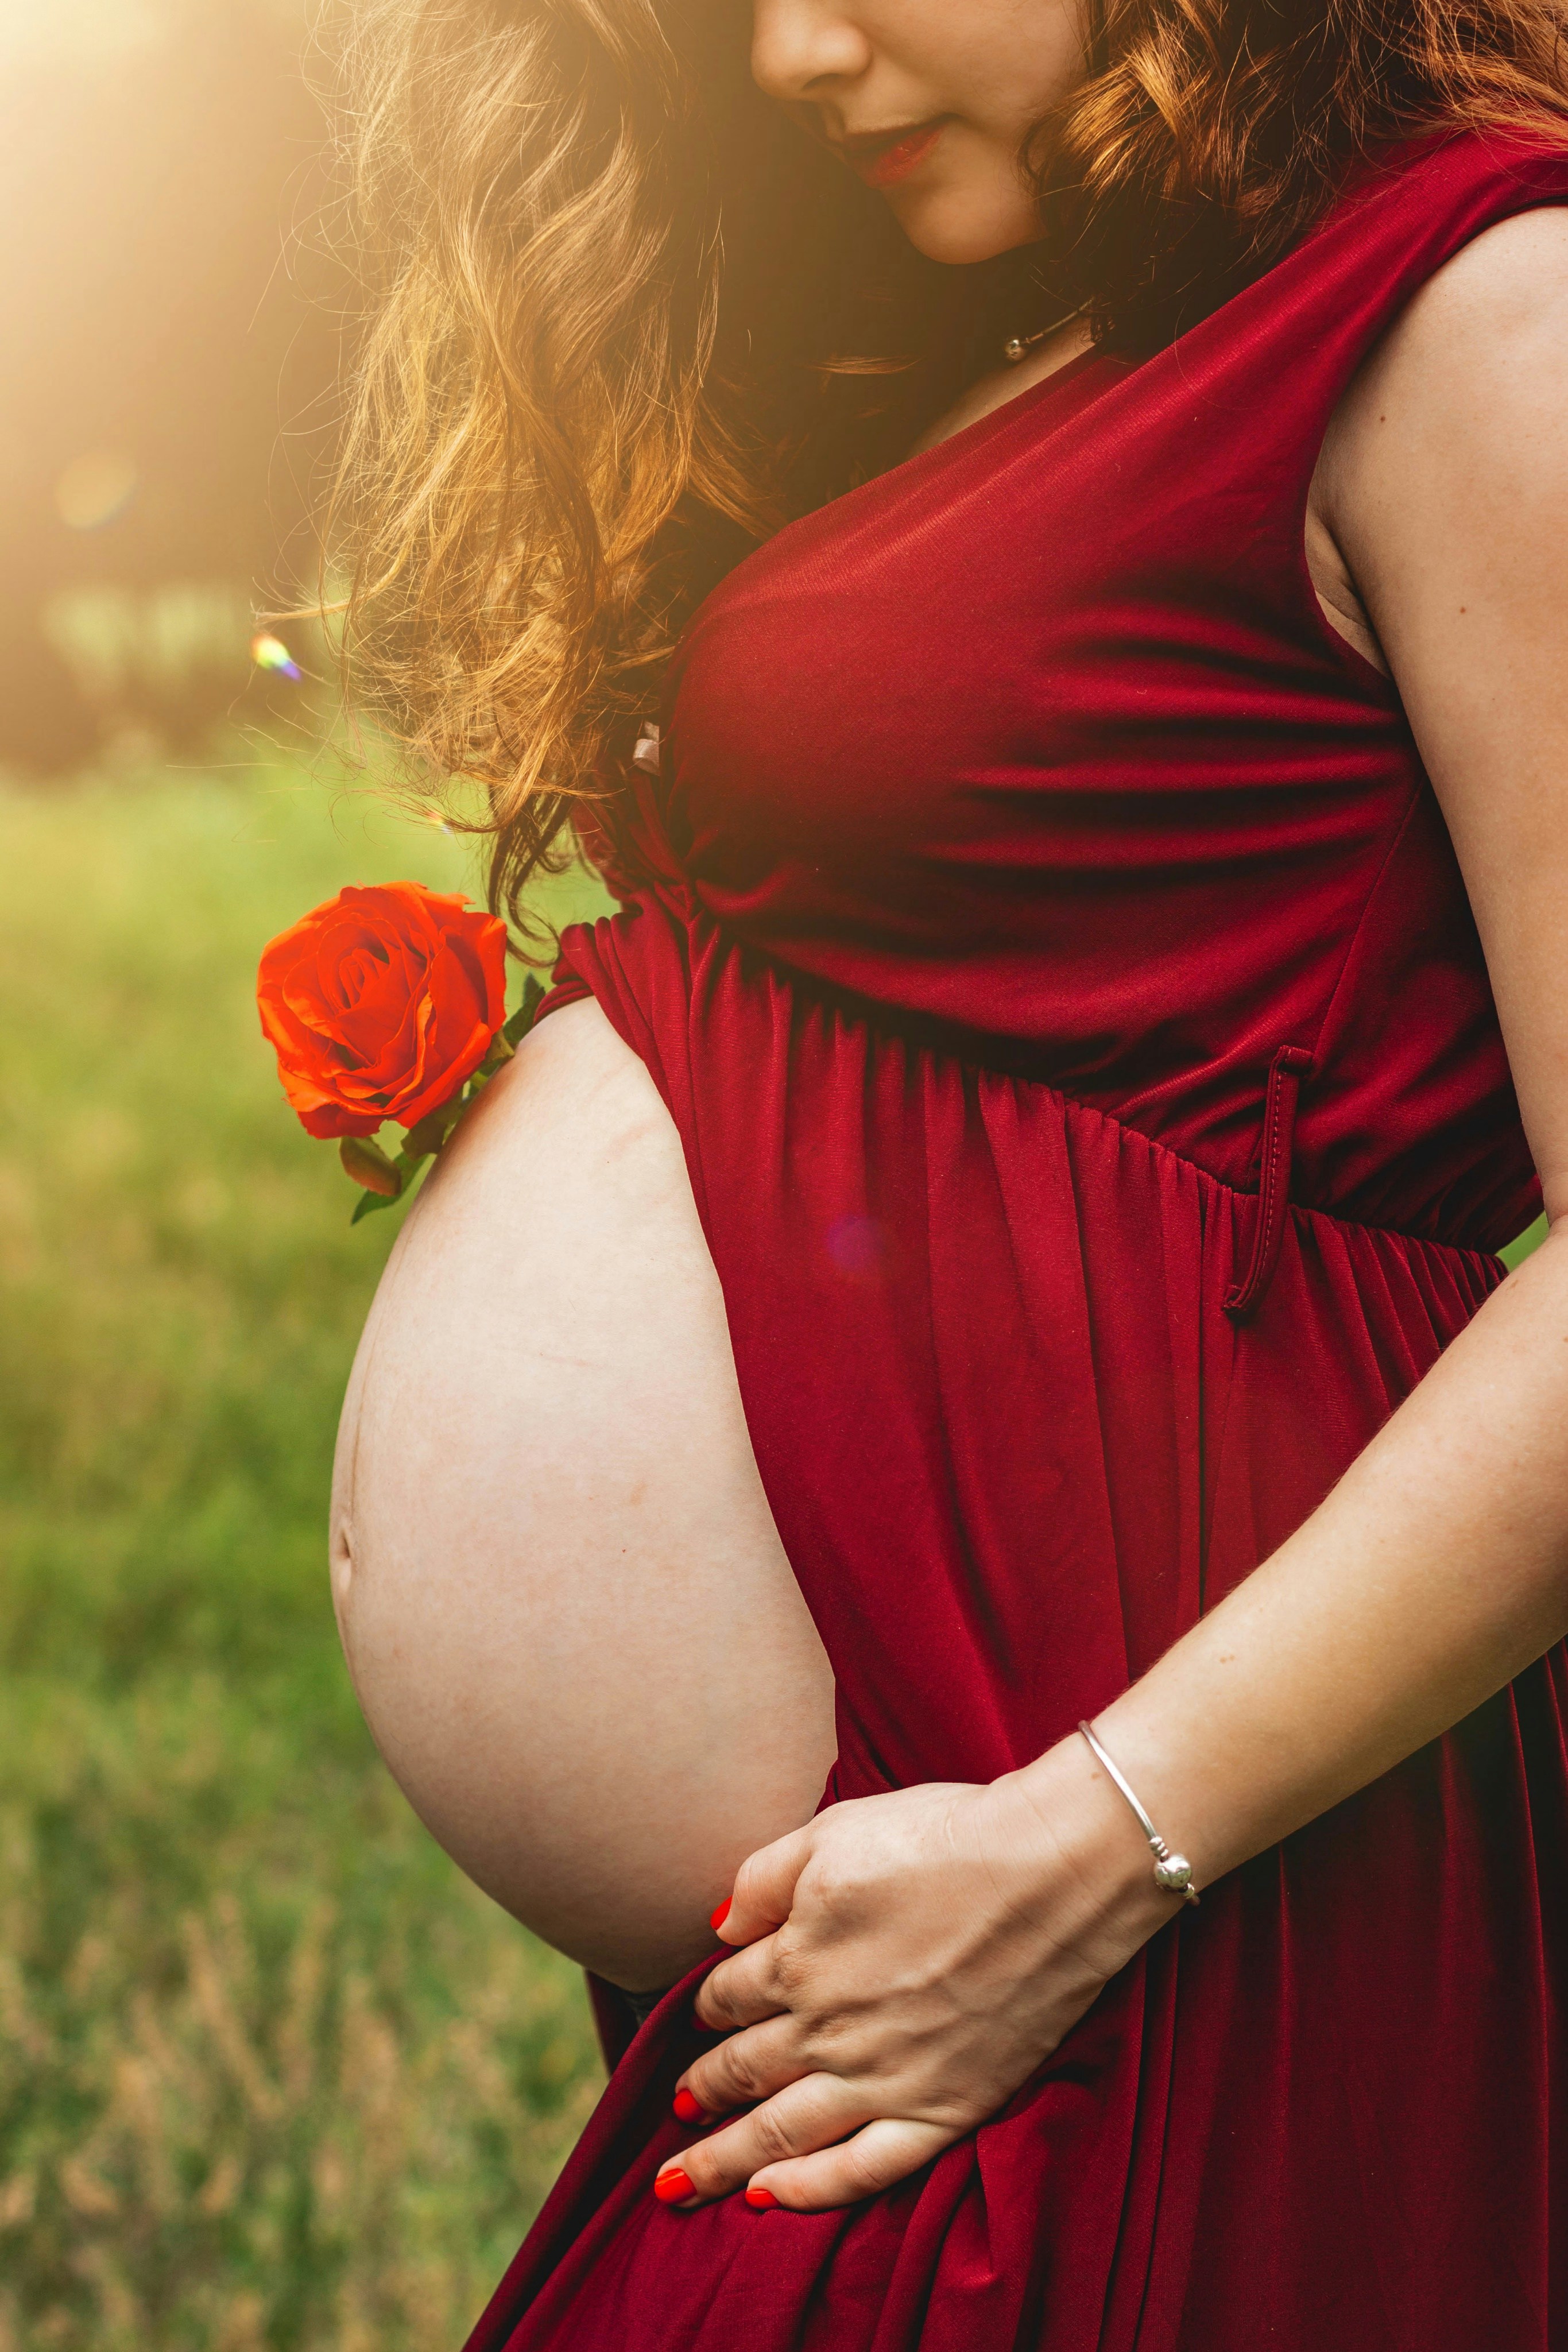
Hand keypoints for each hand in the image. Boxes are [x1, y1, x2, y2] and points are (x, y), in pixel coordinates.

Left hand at [657, 1738, 1177, 2213]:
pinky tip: (770, 2200)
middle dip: (699, 2092)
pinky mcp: (942, 2109)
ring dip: (720, 2160)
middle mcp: (826, 2028)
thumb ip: (765, 1877)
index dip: (706, 2004)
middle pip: (740, 2070)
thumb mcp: (835, 1830)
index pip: (726, 1994)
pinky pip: (861, 2170)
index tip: (699, 2015)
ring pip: (780, 2134)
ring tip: (677, 2184)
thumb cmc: (946, 1836)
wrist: (1052, 1872)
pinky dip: (809, 2191)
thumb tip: (716, 1927)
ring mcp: (883, 2078)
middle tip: (673, 2110)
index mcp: (796, 1957)